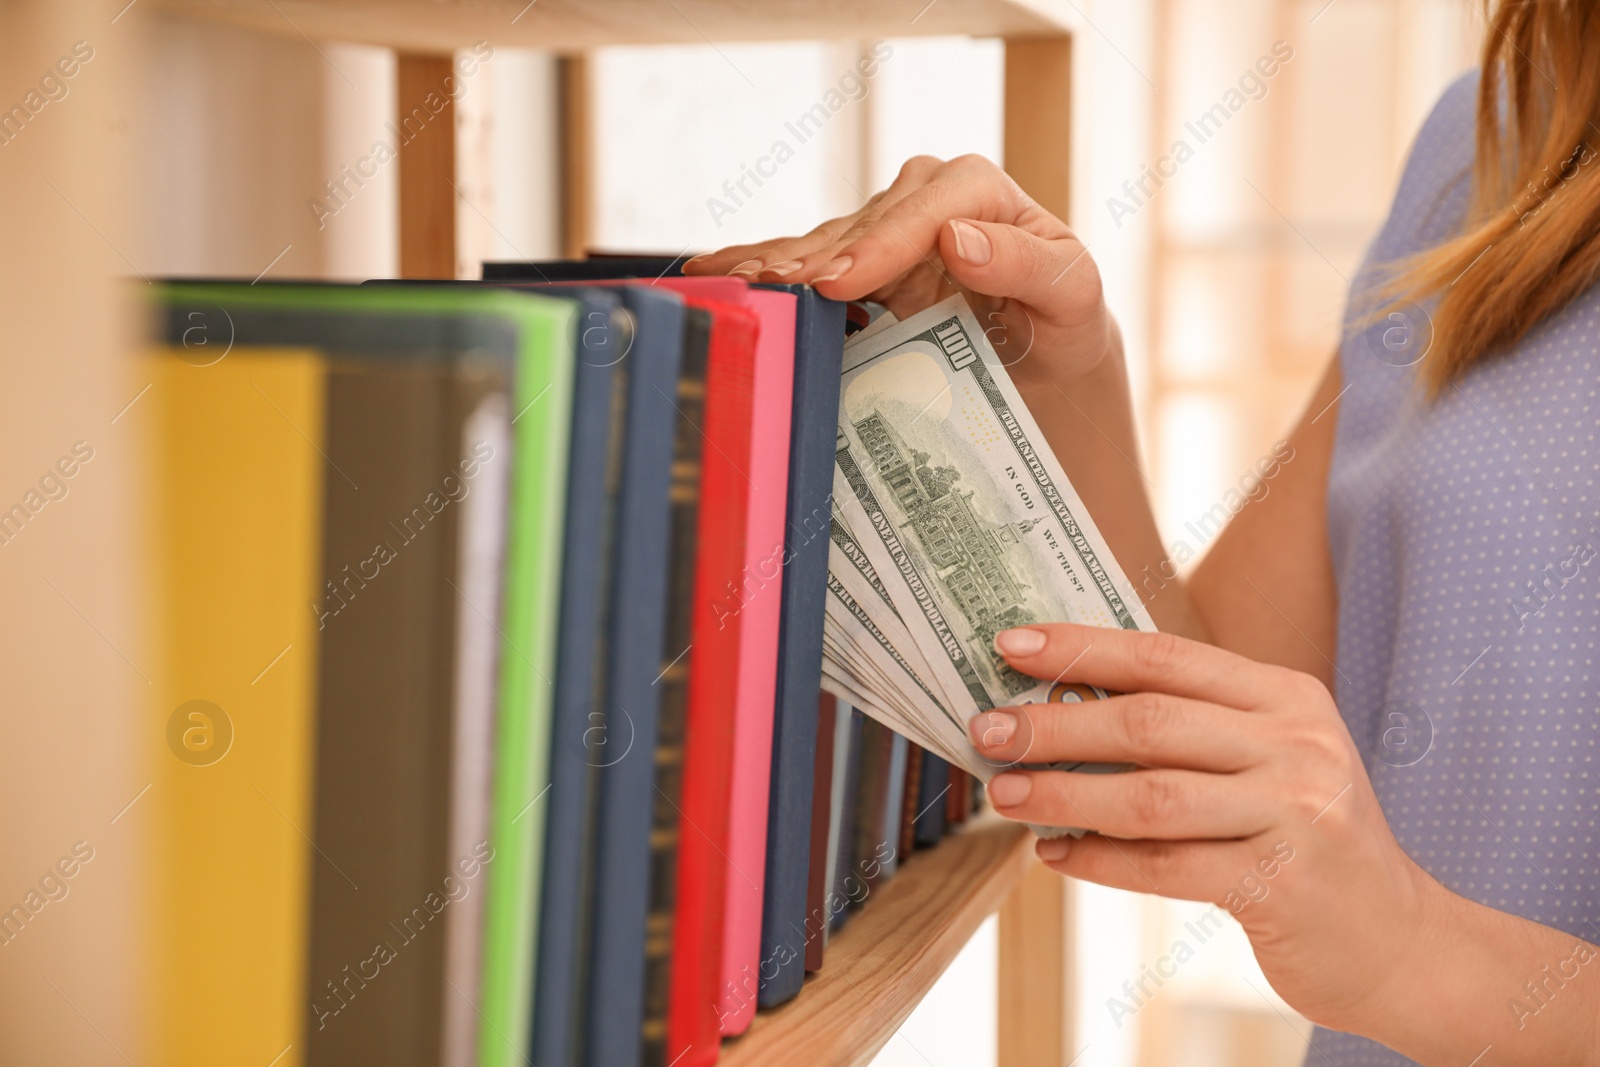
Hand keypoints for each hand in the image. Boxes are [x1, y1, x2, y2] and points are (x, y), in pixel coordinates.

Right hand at [682, 154, 1115, 386]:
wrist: (1045, 353)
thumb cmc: (1063, 320)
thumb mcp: (1072, 293)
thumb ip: (1026, 262)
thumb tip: (958, 239)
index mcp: (976, 190)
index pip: (922, 211)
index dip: (877, 245)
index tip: (839, 280)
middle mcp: (922, 197)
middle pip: (860, 226)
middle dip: (811, 258)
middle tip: (766, 288)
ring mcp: (884, 230)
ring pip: (823, 243)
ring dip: (775, 265)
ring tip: (730, 283)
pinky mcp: (857, 264)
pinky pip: (805, 263)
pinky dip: (763, 270)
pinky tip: (718, 273)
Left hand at [969, 623, 1433, 1034]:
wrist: (1399, 939)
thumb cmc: (1306, 840)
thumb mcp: (1270, 760)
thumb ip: (1191, 729)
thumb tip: (1061, 708)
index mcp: (1285, 697)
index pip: (1166, 656)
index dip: (1082, 647)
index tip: (1010, 646)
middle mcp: (1296, 744)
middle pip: (1150, 721)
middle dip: (1055, 725)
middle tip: (987, 731)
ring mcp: (1295, 814)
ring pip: (1151, 797)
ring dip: (1064, 795)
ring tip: (1005, 795)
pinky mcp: (1283, 884)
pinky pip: (1168, 867)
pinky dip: (1101, 861)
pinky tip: (1055, 854)